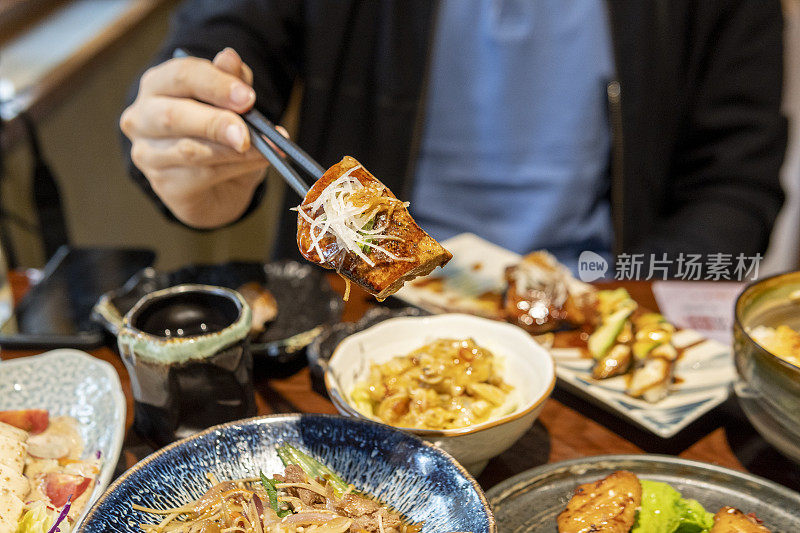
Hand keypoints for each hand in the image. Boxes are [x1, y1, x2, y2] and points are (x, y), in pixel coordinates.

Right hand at [121, 48, 276, 227]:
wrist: (218, 187)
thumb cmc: (221, 136)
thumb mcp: (234, 105)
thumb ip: (232, 81)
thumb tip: (229, 57)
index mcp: (158, 85)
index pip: (181, 75)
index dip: (216, 84)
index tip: (248, 97)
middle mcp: (142, 117)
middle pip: (173, 115)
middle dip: (216, 122)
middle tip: (248, 132)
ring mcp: (147, 154)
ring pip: (189, 150)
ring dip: (231, 151)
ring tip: (264, 150)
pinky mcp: (163, 184)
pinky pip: (200, 176)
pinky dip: (234, 169)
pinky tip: (255, 164)